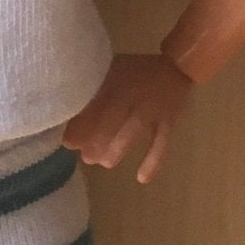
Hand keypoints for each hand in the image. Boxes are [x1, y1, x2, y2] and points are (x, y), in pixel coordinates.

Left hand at [59, 52, 194, 184]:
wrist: (176, 66)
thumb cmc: (136, 69)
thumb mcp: (113, 68)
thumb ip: (95, 84)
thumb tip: (69, 103)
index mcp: (118, 82)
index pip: (96, 104)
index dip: (81, 124)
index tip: (68, 140)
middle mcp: (134, 96)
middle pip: (111, 121)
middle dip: (95, 141)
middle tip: (85, 157)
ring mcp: (152, 111)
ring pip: (132, 133)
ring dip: (116, 150)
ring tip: (104, 163)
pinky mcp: (169, 122)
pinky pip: (161, 143)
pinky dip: (153, 161)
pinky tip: (141, 179)